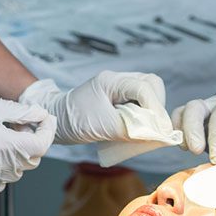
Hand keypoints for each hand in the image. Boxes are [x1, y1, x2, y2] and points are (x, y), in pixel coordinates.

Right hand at [0, 94, 55, 193]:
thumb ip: (21, 113)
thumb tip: (42, 115)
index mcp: (5, 146)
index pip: (42, 145)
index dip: (48, 131)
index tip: (45, 120)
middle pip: (32, 159)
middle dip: (33, 141)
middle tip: (22, 123)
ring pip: (17, 170)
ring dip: (18, 154)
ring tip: (3, 135)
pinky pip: (0, 180)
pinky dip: (3, 167)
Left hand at [19, 71, 168, 144]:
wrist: (54, 120)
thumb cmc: (73, 120)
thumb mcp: (101, 126)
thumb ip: (129, 129)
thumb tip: (153, 134)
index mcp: (112, 81)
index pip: (144, 88)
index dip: (156, 109)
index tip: (161, 129)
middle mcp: (117, 80)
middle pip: (151, 84)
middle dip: (157, 106)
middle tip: (155, 127)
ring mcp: (118, 88)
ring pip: (147, 93)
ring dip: (151, 111)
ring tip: (147, 129)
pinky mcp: (118, 99)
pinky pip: (139, 102)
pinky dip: (144, 115)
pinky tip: (139, 127)